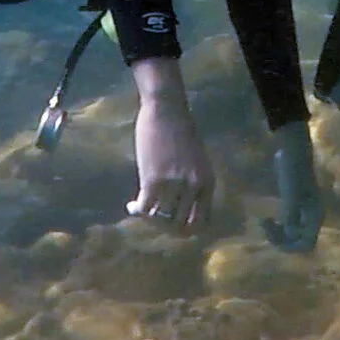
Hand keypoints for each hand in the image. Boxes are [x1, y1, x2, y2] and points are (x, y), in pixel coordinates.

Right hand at [128, 56, 214, 229]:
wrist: (167, 109)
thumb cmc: (181, 132)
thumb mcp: (196, 162)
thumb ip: (192, 185)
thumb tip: (178, 209)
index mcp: (208, 183)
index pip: (201, 222)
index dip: (186, 230)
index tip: (172, 226)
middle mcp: (194, 187)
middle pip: (179, 225)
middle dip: (165, 228)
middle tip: (153, 220)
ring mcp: (174, 185)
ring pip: (161, 219)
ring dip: (149, 220)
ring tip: (141, 212)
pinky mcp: (153, 180)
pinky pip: (145, 209)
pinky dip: (137, 211)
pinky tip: (131, 206)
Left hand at [261, 121, 322, 251]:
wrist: (293, 153)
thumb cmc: (292, 173)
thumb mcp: (290, 196)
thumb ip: (291, 216)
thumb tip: (290, 233)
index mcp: (314, 217)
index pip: (307, 245)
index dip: (290, 246)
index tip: (273, 235)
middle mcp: (311, 217)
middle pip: (298, 241)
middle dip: (281, 240)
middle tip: (265, 226)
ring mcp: (304, 212)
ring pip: (292, 234)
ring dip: (278, 234)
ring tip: (264, 223)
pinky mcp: (295, 205)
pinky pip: (288, 224)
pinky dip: (278, 226)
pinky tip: (267, 219)